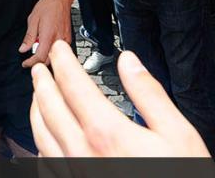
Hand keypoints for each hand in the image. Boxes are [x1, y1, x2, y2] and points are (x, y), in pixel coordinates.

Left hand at [19, 0, 71, 67]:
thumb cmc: (48, 6)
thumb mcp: (33, 20)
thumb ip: (28, 37)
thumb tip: (23, 49)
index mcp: (48, 36)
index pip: (40, 57)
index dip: (31, 63)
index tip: (25, 63)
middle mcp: (58, 39)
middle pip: (48, 60)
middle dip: (38, 63)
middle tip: (30, 59)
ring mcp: (65, 40)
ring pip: (55, 57)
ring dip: (46, 58)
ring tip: (38, 51)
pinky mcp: (68, 39)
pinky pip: (60, 51)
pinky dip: (52, 52)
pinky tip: (47, 46)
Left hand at [30, 40, 210, 156]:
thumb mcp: (178, 132)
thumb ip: (149, 93)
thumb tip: (129, 61)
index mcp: (108, 134)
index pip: (73, 86)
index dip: (63, 62)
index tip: (60, 49)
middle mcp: (84, 155)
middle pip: (50, 109)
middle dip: (43, 83)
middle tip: (41, 67)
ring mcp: (76, 175)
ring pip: (42, 138)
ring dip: (36, 111)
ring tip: (37, 97)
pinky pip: (47, 166)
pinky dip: (40, 146)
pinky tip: (43, 142)